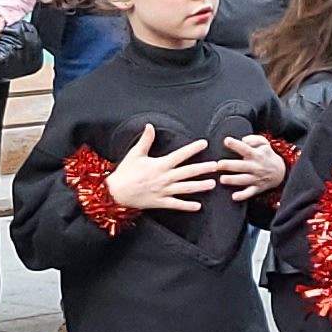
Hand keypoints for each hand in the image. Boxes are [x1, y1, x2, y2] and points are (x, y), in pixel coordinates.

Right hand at [103, 127, 223, 212]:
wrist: (115, 192)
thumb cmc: (125, 172)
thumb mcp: (135, 154)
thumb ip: (145, 140)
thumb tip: (150, 126)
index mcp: (160, 165)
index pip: (180, 155)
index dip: (193, 149)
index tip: (204, 143)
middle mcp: (164, 178)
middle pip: (187, 172)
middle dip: (203, 169)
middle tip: (216, 166)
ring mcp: (163, 191)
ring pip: (185, 188)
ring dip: (200, 186)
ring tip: (212, 184)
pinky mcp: (160, 202)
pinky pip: (176, 205)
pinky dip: (187, 206)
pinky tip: (198, 206)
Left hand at [219, 133, 287, 201]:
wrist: (281, 172)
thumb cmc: (267, 155)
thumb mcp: (264, 143)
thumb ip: (254, 139)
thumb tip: (243, 140)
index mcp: (256, 155)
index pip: (245, 149)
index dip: (236, 145)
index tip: (226, 141)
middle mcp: (255, 167)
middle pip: (242, 166)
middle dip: (230, 165)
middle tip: (218, 164)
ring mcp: (256, 178)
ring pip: (243, 180)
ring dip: (233, 180)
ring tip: (222, 179)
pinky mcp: (257, 188)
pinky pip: (249, 193)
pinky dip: (242, 195)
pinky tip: (234, 197)